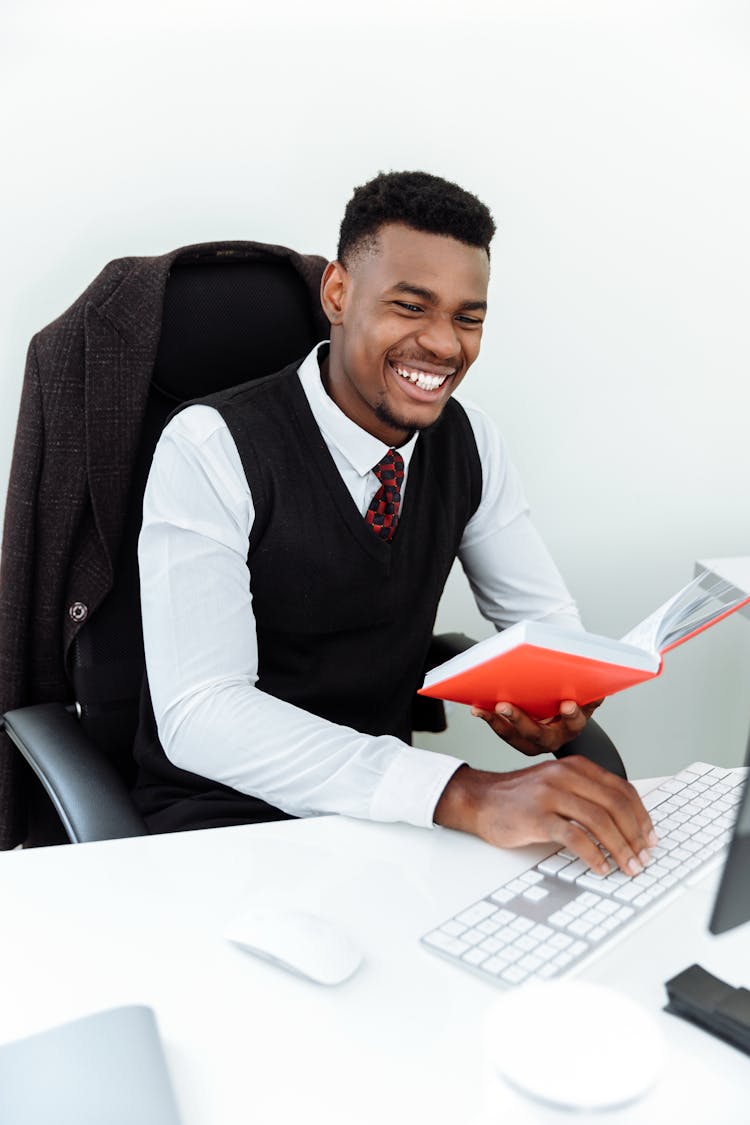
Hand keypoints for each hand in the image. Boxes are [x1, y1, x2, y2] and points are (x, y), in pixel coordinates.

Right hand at [434, 755, 657, 876]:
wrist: (480, 799)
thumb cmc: (521, 798)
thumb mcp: (558, 784)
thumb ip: (587, 795)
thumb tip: (625, 825)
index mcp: (576, 767)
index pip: (622, 790)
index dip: (641, 817)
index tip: (650, 838)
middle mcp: (565, 776)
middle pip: (615, 805)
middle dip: (635, 836)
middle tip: (643, 858)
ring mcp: (551, 795)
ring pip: (599, 821)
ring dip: (620, 849)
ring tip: (628, 867)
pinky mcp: (537, 817)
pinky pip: (575, 837)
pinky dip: (594, 855)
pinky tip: (601, 868)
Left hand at [471, 699, 602, 756]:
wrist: (557, 715)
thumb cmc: (567, 700)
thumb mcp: (582, 697)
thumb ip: (588, 693)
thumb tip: (598, 682)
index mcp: (572, 727)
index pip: (575, 724)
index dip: (572, 715)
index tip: (567, 704)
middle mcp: (552, 739)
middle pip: (538, 734)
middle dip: (520, 720)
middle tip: (505, 706)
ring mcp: (532, 742)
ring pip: (514, 736)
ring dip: (498, 722)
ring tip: (484, 708)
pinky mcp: (515, 738)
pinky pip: (501, 731)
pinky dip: (489, 720)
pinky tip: (478, 709)